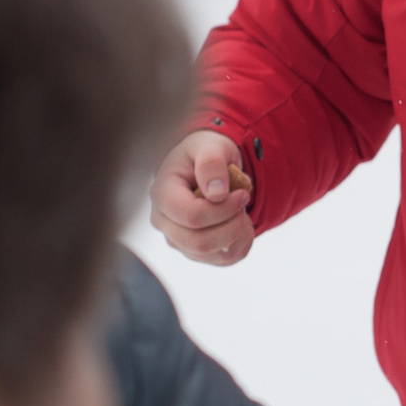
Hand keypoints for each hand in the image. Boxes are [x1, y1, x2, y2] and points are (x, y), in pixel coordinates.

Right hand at [151, 130, 254, 265]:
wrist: (205, 166)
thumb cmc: (205, 153)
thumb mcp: (210, 145)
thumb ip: (211, 162)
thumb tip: (216, 193)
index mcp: (162, 194)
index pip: (192, 216)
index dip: (224, 209)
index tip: (242, 193)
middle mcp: (164, 222)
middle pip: (200, 243)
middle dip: (233, 225)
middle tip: (244, 202)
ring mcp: (177, 240)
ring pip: (215, 255)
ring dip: (240, 233)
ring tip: (242, 210)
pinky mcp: (194, 251)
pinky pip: (225, 259)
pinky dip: (242, 243)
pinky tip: (241, 222)